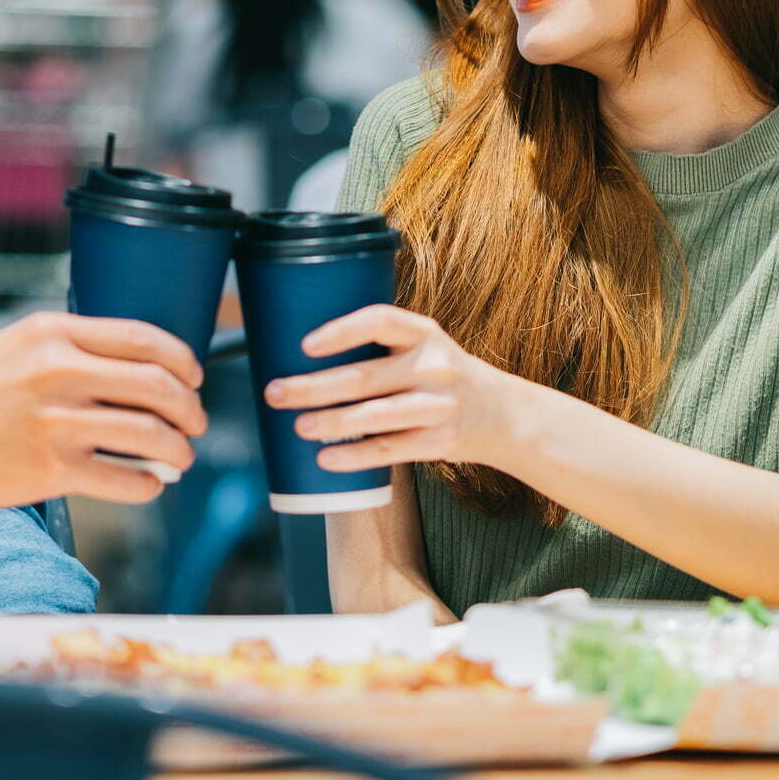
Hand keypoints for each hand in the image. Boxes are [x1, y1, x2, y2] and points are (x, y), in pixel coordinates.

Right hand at [0, 312, 206, 508]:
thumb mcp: (20, 343)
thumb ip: (76, 347)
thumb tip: (146, 368)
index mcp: (55, 333)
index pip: (145, 340)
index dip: (183, 361)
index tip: (193, 378)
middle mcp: (59, 372)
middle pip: (159, 386)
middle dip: (191, 409)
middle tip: (195, 423)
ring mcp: (57, 422)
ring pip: (152, 435)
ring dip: (179, 450)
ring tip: (179, 457)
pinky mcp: (52, 469)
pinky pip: (127, 479)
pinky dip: (150, 484)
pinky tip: (148, 482)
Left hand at [263, 305, 522, 472]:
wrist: (503, 415)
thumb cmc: (441, 376)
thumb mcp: (423, 347)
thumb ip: (379, 346)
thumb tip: (301, 358)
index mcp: (423, 333)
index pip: (380, 320)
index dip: (341, 331)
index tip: (304, 345)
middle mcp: (434, 366)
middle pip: (365, 376)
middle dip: (313, 386)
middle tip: (275, 393)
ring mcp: (439, 405)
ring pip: (376, 415)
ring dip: (332, 422)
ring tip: (299, 425)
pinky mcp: (439, 441)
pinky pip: (390, 449)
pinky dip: (355, 456)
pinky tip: (326, 459)